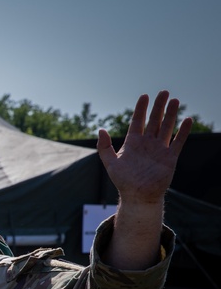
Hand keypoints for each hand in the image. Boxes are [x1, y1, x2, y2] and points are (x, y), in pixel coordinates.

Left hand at [98, 91, 192, 269]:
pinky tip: (187, 120)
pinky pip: (178, 141)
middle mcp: (147, 143)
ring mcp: (159, 149)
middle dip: (159, 107)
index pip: (137, 121)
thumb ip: (104, 147)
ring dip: (171, 115)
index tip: (144, 96)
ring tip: (176, 101)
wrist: (138, 196)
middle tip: (164, 92)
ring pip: (167, 127)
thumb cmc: (123, 181)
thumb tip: (100, 129)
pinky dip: (183, 131)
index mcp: (132, 143)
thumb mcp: (110, 163)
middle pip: (155, 120)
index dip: (141, 109)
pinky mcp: (170, 157)